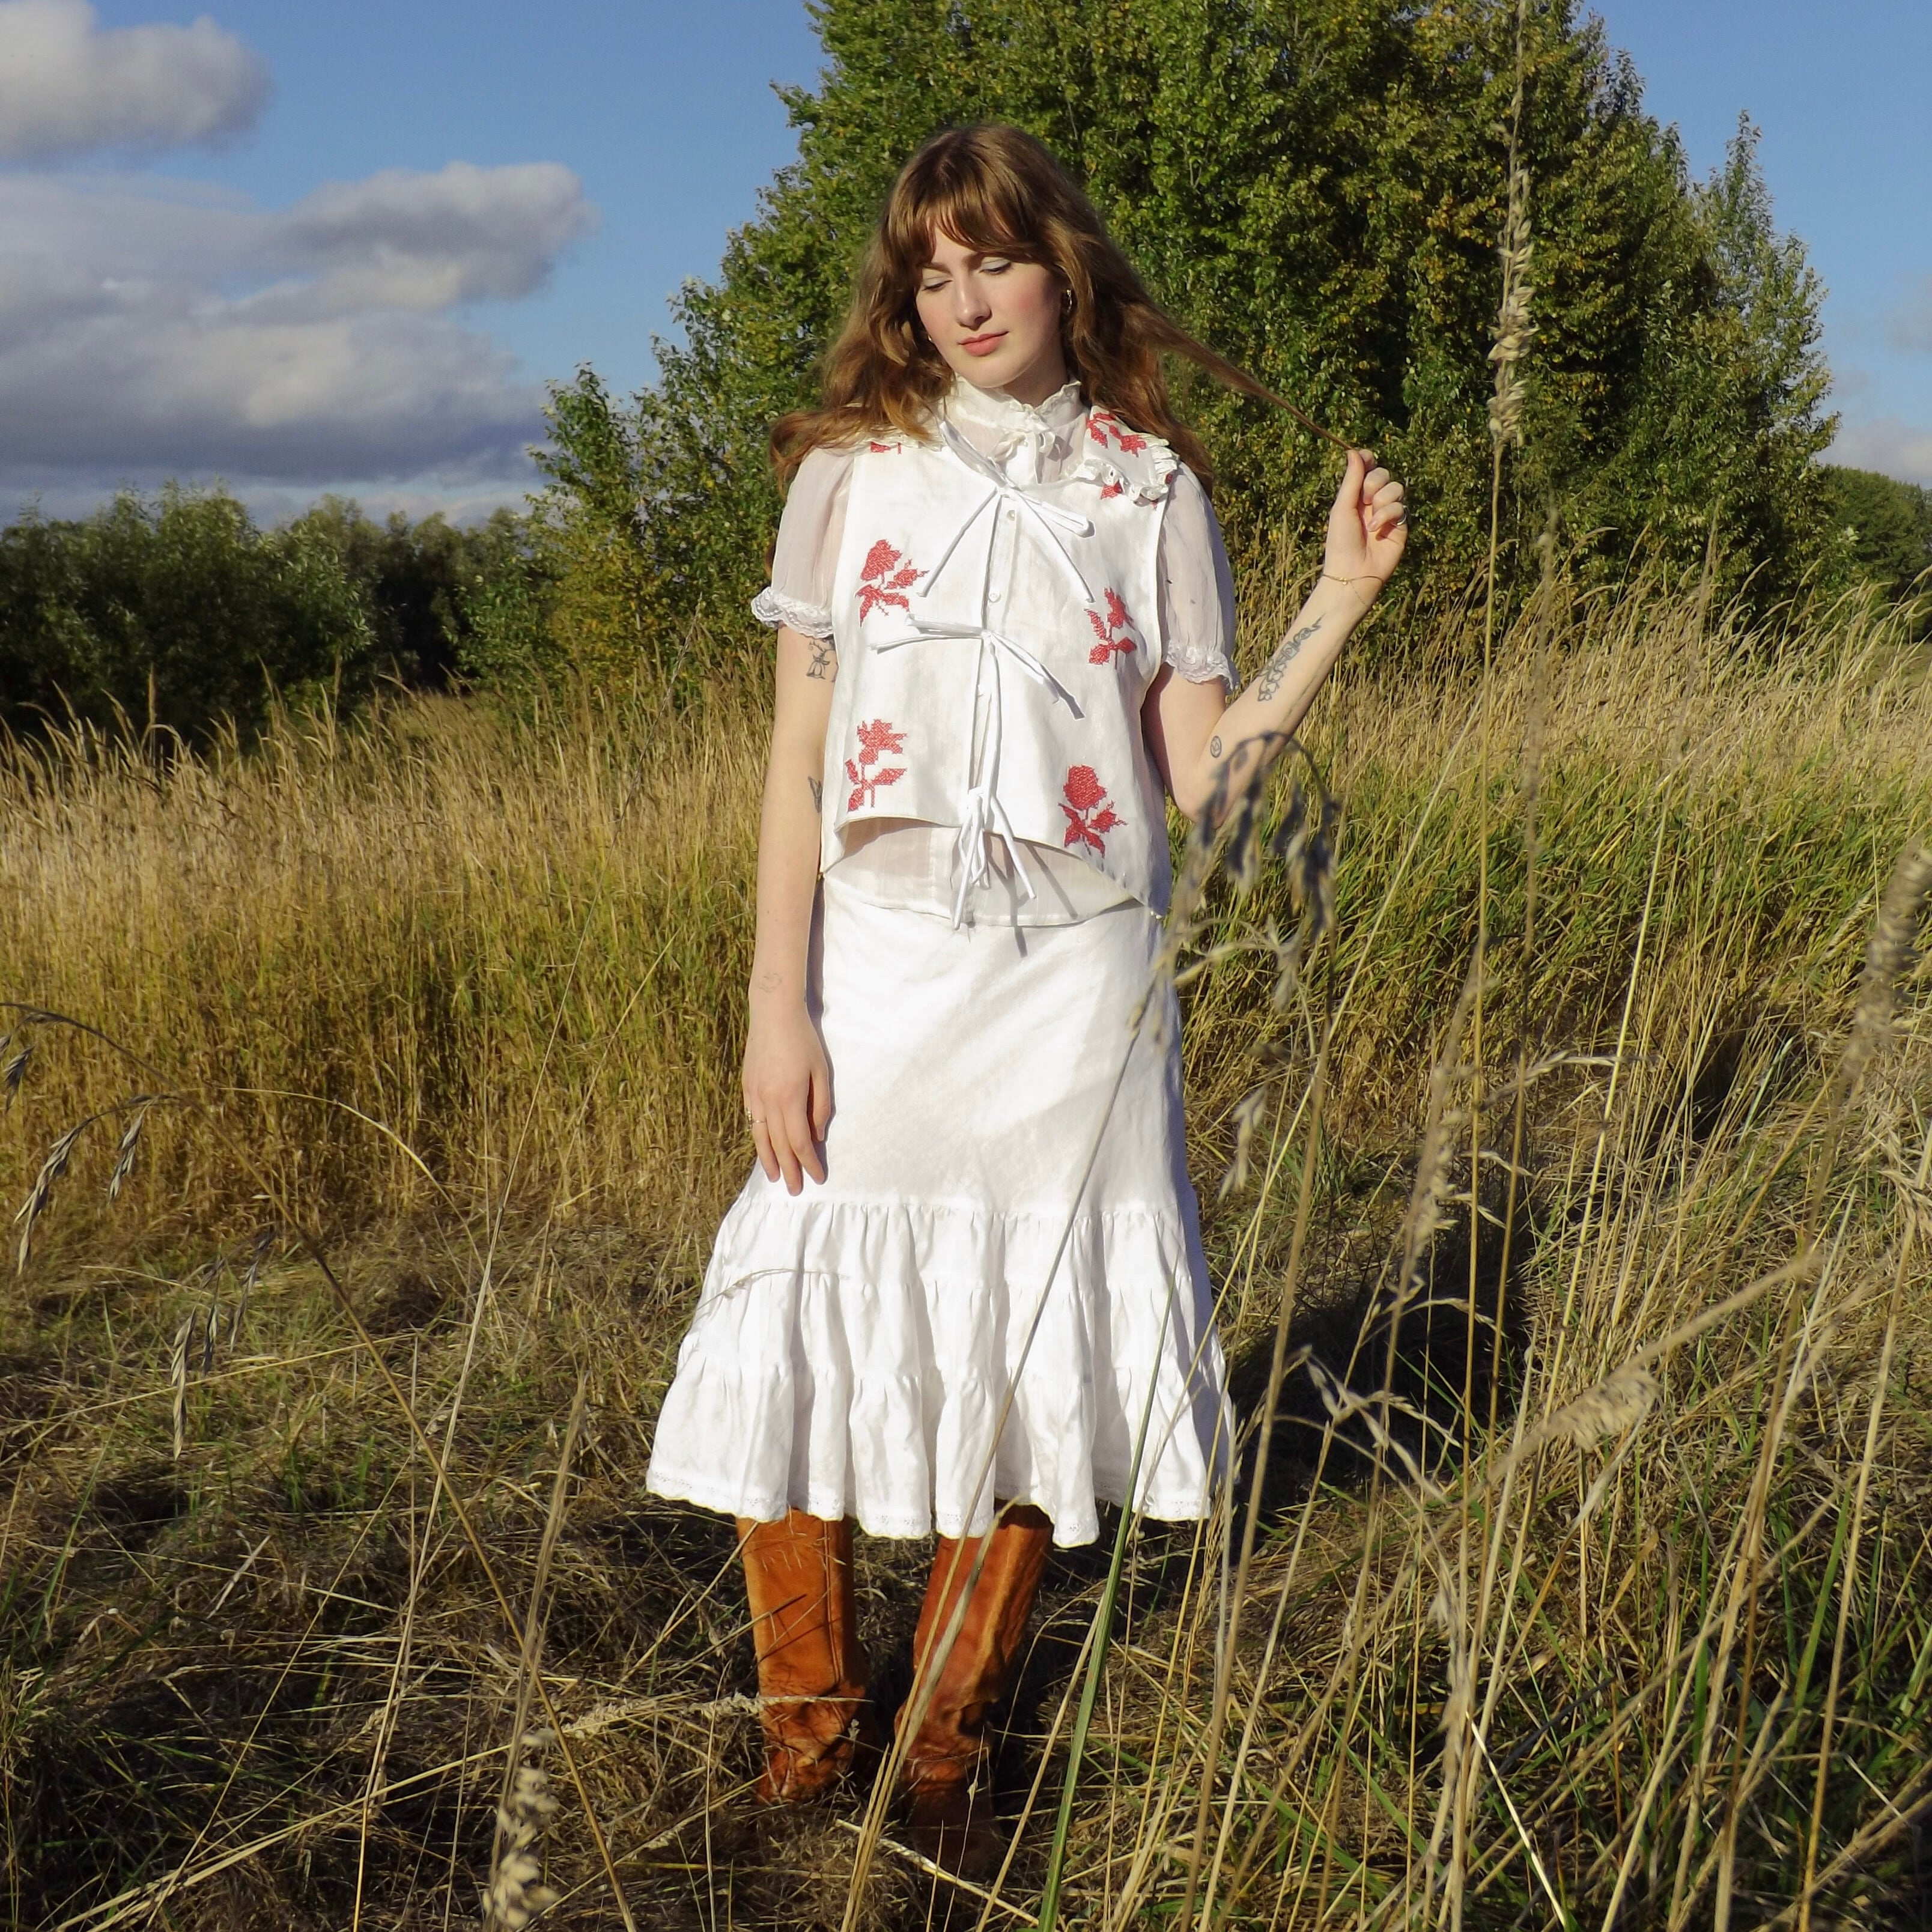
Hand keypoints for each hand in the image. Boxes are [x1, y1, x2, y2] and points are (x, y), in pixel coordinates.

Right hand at [743, 1001, 831, 1193]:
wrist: (773, 1014)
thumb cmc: (804, 1041)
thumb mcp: (821, 1072)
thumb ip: (820, 1106)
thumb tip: (817, 1135)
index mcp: (790, 1097)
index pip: (799, 1141)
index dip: (808, 1162)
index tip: (818, 1177)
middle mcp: (768, 1100)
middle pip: (778, 1145)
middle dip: (788, 1169)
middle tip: (794, 1189)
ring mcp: (753, 1094)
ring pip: (760, 1136)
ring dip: (768, 1160)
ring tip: (774, 1177)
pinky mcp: (746, 1087)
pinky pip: (751, 1120)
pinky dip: (758, 1138)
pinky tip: (763, 1147)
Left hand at [1322, 448, 1407, 602]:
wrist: (1353, 571)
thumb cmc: (1341, 542)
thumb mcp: (1342, 507)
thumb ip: (1351, 480)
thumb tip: (1354, 452)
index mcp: (1354, 496)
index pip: (1366, 469)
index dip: (1368, 461)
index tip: (1365, 458)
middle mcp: (1371, 502)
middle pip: (1382, 473)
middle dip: (1373, 482)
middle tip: (1363, 500)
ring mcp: (1387, 513)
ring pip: (1395, 487)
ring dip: (1382, 499)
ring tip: (1370, 520)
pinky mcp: (1400, 525)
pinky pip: (1401, 506)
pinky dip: (1388, 515)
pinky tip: (1377, 530)